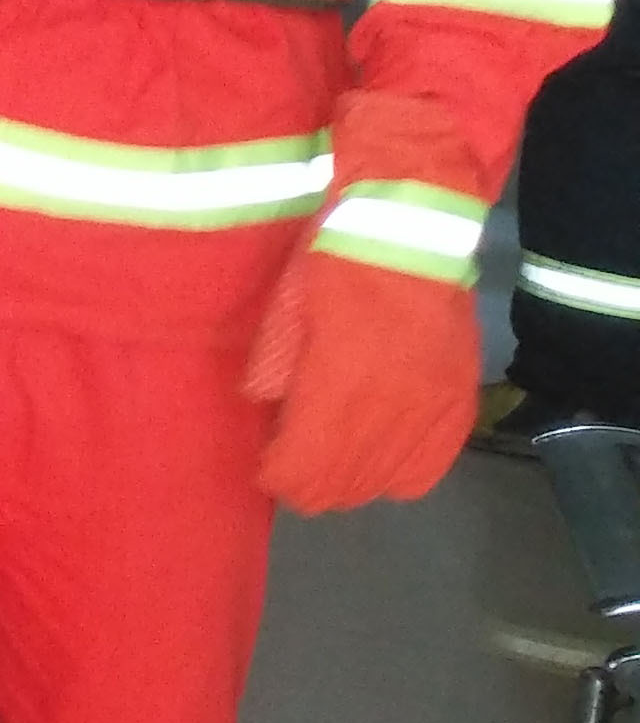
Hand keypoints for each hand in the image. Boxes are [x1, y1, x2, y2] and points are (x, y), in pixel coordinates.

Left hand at [243, 235, 483, 513]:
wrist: (414, 236)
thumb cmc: (337, 266)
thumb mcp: (285, 310)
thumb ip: (272, 367)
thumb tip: (264, 409)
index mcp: (336, 389)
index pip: (301, 468)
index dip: (278, 476)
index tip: (267, 467)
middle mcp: (386, 413)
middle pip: (342, 486)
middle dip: (310, 486)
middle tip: (293, 467)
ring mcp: (429, 414)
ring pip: (383, 485)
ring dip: (351, 483)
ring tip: (332, 463)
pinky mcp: (459, 407)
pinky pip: (428, 470)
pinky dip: (399, 474)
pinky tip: (381, 459)